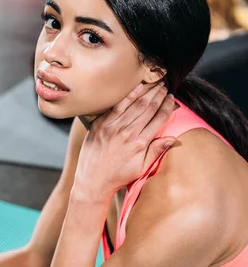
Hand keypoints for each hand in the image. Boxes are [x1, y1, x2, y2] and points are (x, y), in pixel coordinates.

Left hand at [74, 83, 176, 200]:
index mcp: (140, 144)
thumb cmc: (118, 176)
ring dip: (147, 93)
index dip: (167, 107)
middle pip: (148, 108)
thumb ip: (156, 151)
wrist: (93, 181)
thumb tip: (173, 138)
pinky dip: (129, 96)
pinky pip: (117, 106)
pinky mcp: (101, 124)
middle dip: (159, 95)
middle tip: (166, 86)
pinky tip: (137, 88)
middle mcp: (128, 133)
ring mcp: (113, 127)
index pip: (158, 119)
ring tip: (156, 85)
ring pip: (135, 105)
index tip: (172, 99)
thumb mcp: (141, 168)